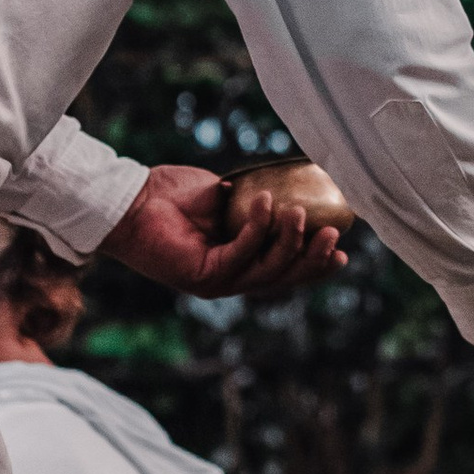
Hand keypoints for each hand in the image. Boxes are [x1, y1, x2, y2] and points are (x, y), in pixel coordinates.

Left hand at [103, 164, 345, 298]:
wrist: (129, 201)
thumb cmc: (170, 195)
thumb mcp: (224, 197)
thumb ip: (252, 203)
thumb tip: (287, 192)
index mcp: (239, 262)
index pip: (286, 270)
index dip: (316, 265)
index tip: (343, 251)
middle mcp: (231, 278)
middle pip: (283, 277)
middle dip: (313, 260)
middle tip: (334, 235)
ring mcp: (217, 281)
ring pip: (267, 270)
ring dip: (289, 242)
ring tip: (300, 213)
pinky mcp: (202, 275)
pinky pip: (241, 253)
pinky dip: (258, 228)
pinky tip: (267, 202)